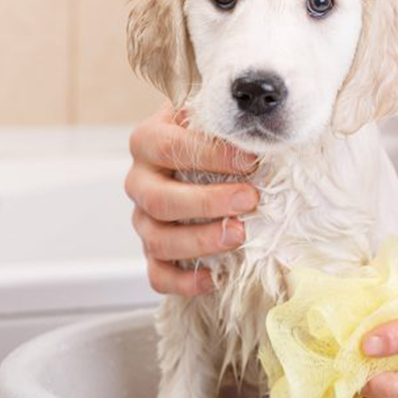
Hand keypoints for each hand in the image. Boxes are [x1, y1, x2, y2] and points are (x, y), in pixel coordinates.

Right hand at [125, 104, 259, 295]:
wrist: (193, 158)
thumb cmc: (209, 136)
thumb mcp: (211, 115)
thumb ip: (223, 115)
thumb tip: (258, 118)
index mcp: (147, 142)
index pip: (168, 147)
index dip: (210, 155)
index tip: (250, 160)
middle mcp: (140, 182)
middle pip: (161, 200)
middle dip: (208, 202)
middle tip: (250, 199)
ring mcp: (143, 220)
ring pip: (158, 241)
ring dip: (201, 241)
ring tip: (239, 235)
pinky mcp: (152, 252)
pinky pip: (157, 275)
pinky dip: (184, 282)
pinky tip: (215, 277)